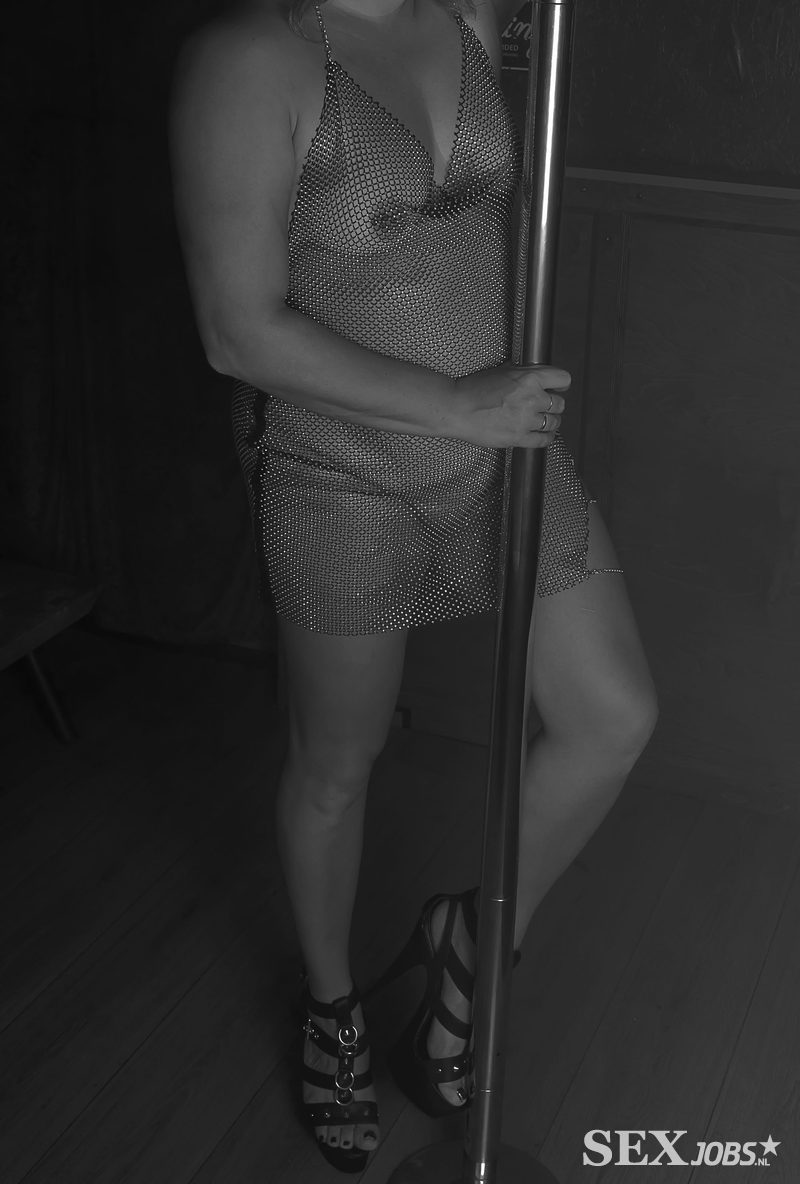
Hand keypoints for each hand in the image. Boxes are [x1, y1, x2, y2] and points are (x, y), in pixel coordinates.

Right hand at [453, 363, 569, 447]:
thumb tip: (535, 373)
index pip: (563, 379)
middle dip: (553, 405)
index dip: (561, 385)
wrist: (457, 408)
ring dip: (551, 422)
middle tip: (545, 406)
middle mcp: (531, 398)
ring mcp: (526, 419)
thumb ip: (523, 373)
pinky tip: (542, 434)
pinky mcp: (519, 437)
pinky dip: (547, 437)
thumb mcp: (502, 371)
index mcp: (529, 378)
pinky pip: (544, 440)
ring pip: (554, 422)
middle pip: (560, 403)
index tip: (558, 388)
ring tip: (543, 421)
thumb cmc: (473, 389)